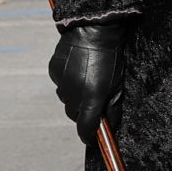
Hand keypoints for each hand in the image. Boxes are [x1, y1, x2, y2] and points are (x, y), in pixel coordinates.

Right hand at [48, 21, 126, 143]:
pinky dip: (68, 83)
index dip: (89, 136)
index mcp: (92, 98)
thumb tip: (110, 127)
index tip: (93, 140)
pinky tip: (78, 70)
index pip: (85, 127)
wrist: (94, 30)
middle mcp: (73, 93)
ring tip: (88, 81)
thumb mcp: (118, 85)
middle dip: (84, 113)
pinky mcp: (53, 71)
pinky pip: (60, 84)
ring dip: (76, 97)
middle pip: (75, 114)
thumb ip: (114, 108)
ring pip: (66, 100)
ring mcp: (61, 82)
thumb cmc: (112, 58)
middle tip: (95, 102)